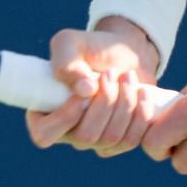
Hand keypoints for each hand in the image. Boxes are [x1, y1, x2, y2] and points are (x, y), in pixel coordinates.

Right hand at [24, 20, 162, 156]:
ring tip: (128, 76)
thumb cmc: (90, 47)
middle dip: (105, 101)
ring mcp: (94, 142)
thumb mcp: (70, 43)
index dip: (65, 117)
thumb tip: (84, 90)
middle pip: (85, 136)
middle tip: (111, 72)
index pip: (44, 134)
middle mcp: (68, 134)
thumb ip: (66, 62)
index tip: (86, 89)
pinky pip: (131, 140)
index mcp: (45, 114)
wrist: (124, 54)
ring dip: (125, 103)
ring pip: (110, 138)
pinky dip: (140, 114)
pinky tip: (142, 91)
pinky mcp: (119, 142)